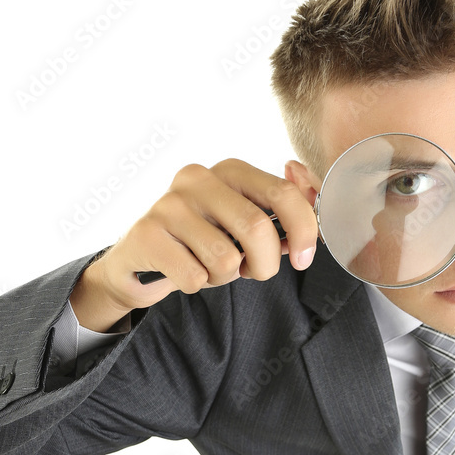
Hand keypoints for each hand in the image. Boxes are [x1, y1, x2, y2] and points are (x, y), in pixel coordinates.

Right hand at [70, 159, 318, 330]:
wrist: (140, 262)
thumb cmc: (203, 242)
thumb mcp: (246, 224)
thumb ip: (284, 210)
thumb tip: (314, 192)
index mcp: (230, 170)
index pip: (282, 193)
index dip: (303, 230)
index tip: (303, 259)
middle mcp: (198, 178)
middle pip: (256, 228)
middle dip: (264, 265)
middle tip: (252, 271)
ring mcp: (169, 204)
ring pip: (225, 258)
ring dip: (224, 277)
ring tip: (208, 267)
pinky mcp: (146, 233)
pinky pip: (194, 277)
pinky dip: (196, 285)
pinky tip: (183, 270)